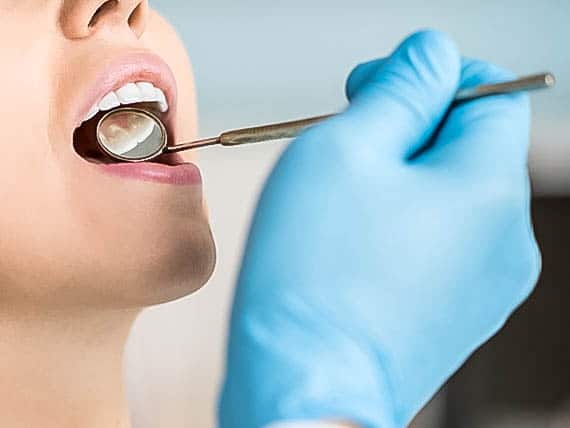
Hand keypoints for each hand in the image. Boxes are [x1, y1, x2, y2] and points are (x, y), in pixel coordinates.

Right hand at [219, 30, 539, 427]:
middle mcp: (506, 240)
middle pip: (466, 145)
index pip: (490, 90)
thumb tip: (430, 56)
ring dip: (397, 180)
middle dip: (406, 131)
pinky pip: (436, 242)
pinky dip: (398, 226)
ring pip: (447, 195)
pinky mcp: (456, 312)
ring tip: (340, 209)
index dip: (429, 76)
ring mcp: (485, 283)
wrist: (303, 385)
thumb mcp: (347, 146)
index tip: (373, 89)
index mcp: (490, 189)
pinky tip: (353, 247)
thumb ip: (400, 88)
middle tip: (343, 149)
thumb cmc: (312, 275)